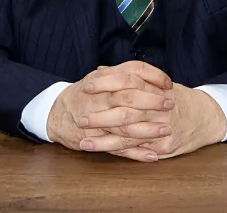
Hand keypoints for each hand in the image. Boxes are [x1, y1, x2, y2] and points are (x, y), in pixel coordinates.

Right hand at [46, 61, 174, 159]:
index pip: (132, 71)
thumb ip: (121, 74)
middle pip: (130, 97)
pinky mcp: (95, 140)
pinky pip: (117, 147)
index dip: (153, 76)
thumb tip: (147, 73)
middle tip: (170, 104)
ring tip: (165, 130)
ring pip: (125, 125)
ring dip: (148, 129)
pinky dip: (135, 153)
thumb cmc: (83, 95)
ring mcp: (97, 120)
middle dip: (152, 101)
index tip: (168, 83)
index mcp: (104, 79)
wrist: (56, 113)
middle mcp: (100, 97)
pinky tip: (152, 155)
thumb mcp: (100, 78)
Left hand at [79, 82, 226, 160]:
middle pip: (125, 110)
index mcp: (155, 87)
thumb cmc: (177, 97)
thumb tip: (100, 69)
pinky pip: (139, 150)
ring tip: (83, 142)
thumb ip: (129, 76)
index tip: (87, 87)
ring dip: (104, 140)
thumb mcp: (156, 81)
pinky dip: (120, 152)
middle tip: (79, 119)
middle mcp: (158, 107)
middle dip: (100, 117)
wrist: (208, 115)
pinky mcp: (164, 146)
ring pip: (129, 135)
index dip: (106, 84)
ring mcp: (161, 127)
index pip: (127, 81)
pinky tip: (104, 152)